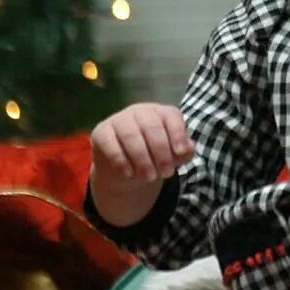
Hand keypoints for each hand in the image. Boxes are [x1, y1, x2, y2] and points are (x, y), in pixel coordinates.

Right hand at [89, 102, 194, 224]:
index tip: (180, 153)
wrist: (126, 171)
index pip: (171, 116)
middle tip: (167, 173)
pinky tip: (128, 174)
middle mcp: (140, 111)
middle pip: (152, 126)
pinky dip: (120, 160)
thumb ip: (183, 151)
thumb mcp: (171, 155)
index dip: (177, 133)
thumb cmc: (154, 157)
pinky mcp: (101, 132)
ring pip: (131, 135)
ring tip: (150, 177)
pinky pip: (110, 144)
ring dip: (142, 158)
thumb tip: (189, 148)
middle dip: (161, 152)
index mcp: (160, 112)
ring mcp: (119, 120)